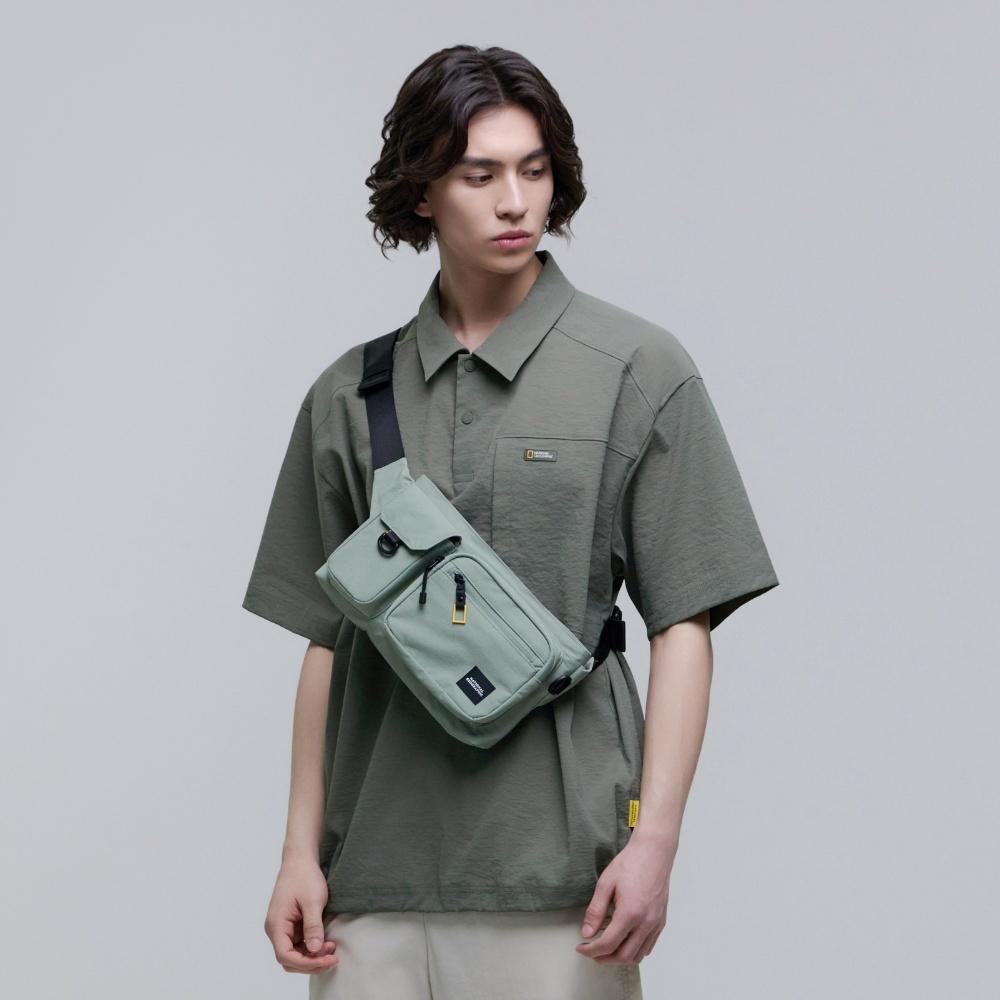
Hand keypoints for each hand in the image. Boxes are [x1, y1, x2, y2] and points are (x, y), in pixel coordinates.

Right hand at [263, 854, 339, 973]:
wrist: (301, 859)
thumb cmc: (304, 876)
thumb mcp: (313, 901)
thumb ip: (313, 926)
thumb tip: (314, 950)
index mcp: (276, 924)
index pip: (285, 955)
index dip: (306, 963)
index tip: (327, 959)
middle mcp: (276, 929)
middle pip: (289, 959)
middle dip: (311, 962)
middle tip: (332, 957)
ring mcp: (282, 927)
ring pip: (294, 953)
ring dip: (312, 956)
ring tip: (332, 949)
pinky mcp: (291, 925)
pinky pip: (299, 943)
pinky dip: (312, 947)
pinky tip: (326, 942)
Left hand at [575, 829, 673, 964]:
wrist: (653, 852)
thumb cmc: (630, 863)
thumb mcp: (606, 883)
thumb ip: (595, 911)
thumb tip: (587, 933)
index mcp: (630, 913)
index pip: (608, 944)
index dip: (591, 950)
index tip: (581, 948)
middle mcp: (646, 923)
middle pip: (624, 956)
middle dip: (604, 959)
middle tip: (590, 952)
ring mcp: (656, 923)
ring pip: (638, 955)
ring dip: (620, 958)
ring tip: (605, 950)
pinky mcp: (661, 921)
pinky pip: (648, 946)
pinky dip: (635, 951)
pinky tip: (623, 942)